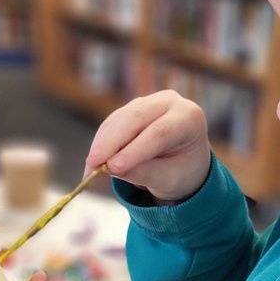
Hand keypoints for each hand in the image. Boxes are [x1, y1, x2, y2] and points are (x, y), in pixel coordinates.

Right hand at [84, 90, 209, 203]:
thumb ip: (144, 173)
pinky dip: (101, 142)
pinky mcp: (132, 108)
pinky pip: (112, 123)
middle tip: (92, 165)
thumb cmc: (182, 169)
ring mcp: (149, 102)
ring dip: (102, 144)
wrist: (185, 159)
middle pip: (135, 118)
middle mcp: (170, 102)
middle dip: (111, 143)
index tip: (111, 168)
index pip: (160, 132)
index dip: (134, 149)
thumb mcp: (170, 178)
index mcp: (189, 118)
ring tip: (90, 169)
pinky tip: (93, 162)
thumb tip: (110, 169)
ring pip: (120, 119)